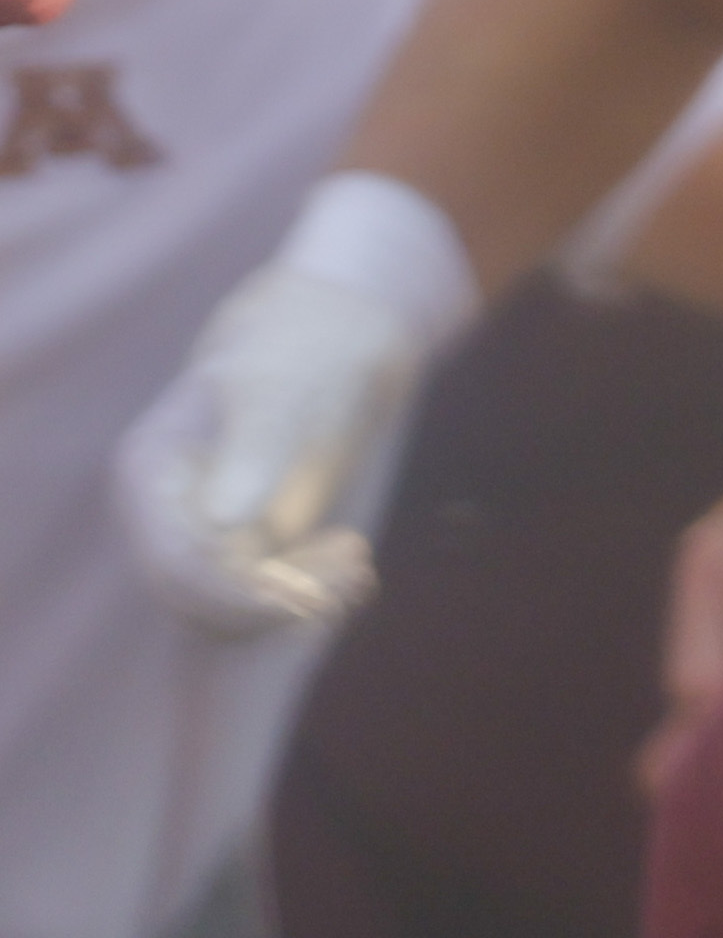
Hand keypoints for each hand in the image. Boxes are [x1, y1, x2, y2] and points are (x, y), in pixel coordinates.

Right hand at [114, 258, 427, 633]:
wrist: (335, 330)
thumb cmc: (301, 346)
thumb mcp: (281, 387)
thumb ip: (253, 449)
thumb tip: (220, 522)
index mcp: (150, 475)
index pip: (173, 568)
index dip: (234, 599)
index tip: (305, 602)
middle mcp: (166, 511)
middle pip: (199, 601)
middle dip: (274, 604)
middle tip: (352, 573)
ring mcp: (204, 528)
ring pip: (235, 606)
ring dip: (300, 600)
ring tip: (358, 564)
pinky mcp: (248, 539)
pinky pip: (266, 593)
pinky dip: (312, 591)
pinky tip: (357, 568)